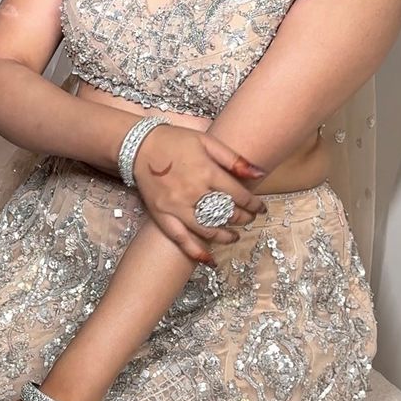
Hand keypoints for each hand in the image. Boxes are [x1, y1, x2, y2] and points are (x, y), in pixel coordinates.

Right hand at [132, 123, 265, 262]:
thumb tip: (260, 174)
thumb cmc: (175, 141)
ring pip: (207, 229)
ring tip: (235, 236)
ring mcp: (176, 207)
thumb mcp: (207, 141)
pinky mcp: (161, 215)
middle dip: (242, 218)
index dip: (253, 204)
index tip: (260, 208)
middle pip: (225, 213)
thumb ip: (234, 159)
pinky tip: (209, 259)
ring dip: (225, 236)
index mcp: (206, 172)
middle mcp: (193, 192)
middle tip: (249, 218)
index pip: (238, 195)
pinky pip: (180, 238)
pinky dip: (195, 251)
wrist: (140, 146)